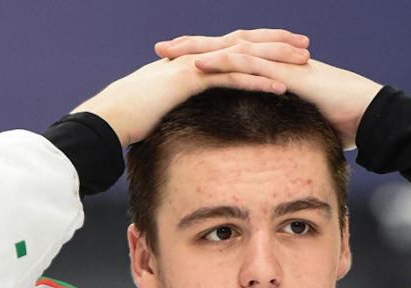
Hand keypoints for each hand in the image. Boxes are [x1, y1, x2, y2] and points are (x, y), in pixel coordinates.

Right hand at [76, 29, 311, 148]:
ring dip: (275, 57)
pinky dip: (257, 80)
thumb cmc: (128, 121)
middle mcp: (194, 57)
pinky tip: (281, 86)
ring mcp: (192, 65)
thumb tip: (188, 119)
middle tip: (305, 45)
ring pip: (242, 55)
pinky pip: (230, 77)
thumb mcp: (159, 110)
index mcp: (190, 62)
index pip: (231, 49)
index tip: (284, 51)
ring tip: (303, 61)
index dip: (258, 47)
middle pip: (243, 42)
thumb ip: (178, 107)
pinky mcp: (189, 80)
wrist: (106, 119)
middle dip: (275, 42)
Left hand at [156, 32, 382, 149]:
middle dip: (192, 48)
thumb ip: (286, 132)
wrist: (372, 117)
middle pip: (226, 48)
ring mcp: (282, 63)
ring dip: (199, 49)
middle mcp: (276, 62)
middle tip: (160, 50)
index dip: (205, 62)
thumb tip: (275, 153)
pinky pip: (251, 63)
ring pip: (232, 49)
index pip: (234, 62)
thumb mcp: (305, 128)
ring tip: (170, 53)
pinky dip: (224, 62)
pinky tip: (200, 65)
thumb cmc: (344, 126)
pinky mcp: (289, 71)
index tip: (177, 67)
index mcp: (276, 72)